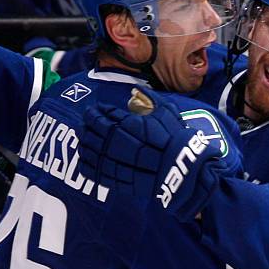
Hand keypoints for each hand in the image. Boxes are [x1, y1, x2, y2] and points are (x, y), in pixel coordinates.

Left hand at [78, 87, 232, 220]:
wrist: (183, 168)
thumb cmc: (176, 138)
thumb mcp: (167, 112)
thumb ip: (150, 99)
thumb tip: (138, 89)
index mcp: (126, 124)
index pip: (101, 115)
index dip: (95, 112)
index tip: (93, 110)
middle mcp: (117, 142)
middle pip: (93, 132)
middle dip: (87, 127)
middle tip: (86, 124)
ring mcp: (117, 162)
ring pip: (92, 152)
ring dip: (85, 145)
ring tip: (84, 141)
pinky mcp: (120, 179)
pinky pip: (98, 172)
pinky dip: (88, 167)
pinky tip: (85, 163)